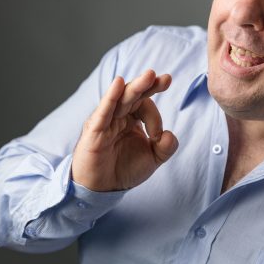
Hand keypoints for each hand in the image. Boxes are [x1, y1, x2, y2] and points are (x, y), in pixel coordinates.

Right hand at [71, 70, 178, 191]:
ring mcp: (106, 120)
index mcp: (132, 117)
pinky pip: (103, 111)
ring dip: (135, 86)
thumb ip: (165, 147)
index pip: (146, 106)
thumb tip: (169, 134)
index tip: (158, 136)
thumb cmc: (123, 169)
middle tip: (163, 78)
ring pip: (121, 99)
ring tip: (150, 75)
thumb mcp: (152, 160)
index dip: (155, 118)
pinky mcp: (94, 130)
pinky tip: (118, 84)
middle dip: (148, 85)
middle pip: (133, 94)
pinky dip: (110, 98)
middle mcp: (118, 115)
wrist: (101, 188)